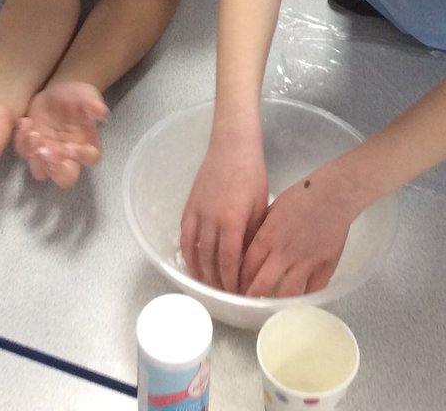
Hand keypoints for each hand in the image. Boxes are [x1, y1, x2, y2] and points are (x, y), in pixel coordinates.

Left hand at [13, 81, 107, 187]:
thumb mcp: (88, 95)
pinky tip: (25, 122)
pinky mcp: (31, 146)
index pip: (89, 158)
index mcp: (87, 145)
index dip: (81, 156)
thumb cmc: (79, 97)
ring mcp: (48, 153)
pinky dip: (21, 141)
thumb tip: (102, 112)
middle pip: (65, 178)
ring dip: (35, 159)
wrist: (60, 91)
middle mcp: (68, 156)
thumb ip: (94, 104)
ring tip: (33, 135)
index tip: (71, 146)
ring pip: (40, 171)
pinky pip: (23, 151)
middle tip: (45, 150)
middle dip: (54, 168)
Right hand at [180, 140, 267, 292]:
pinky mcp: (188, 207)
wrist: (232, 147)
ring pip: (194, 252)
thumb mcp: (260, 207)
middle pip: (210, 261)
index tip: (239, 295)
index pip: (229, 261)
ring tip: (208, 288)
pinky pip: (184, 237)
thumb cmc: (252, 175)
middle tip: (226, 298)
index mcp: (232, 221)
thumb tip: (250, 261)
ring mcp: (196, 213)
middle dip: (218, 283)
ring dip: (201, 273)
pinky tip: (192, 266)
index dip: (232, 282)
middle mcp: (210, 220)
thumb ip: (252, 235)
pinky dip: (187, 255)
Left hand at [239, 164, 359, 297]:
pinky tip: (298, 304)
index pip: (245, 267)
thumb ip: (260, 231)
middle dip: (251, 297)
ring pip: (287, 294)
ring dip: (276, 304)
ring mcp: (305, 262)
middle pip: (261, 285)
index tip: (235, 289)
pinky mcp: (325, 267)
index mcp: (267, 238)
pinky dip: (304, 301)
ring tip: (271, 310)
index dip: (238, 281)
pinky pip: (313, 291)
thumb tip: (249, 247)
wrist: (333, 194)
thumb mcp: (272, 210)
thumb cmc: (301, 197)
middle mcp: (283, 253)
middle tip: (248, 305)